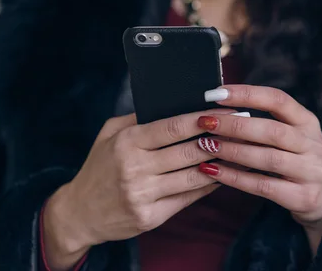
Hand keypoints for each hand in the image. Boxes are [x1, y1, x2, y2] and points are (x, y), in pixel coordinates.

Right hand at [43, 109, 235, 269]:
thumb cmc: (99, 167)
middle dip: (218, 138)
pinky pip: (189, 197)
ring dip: (221, 163)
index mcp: (126, 143)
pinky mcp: (151, 217)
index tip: (223, 111)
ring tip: (240, 150)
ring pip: (194, 176)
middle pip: (188, 151)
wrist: (80, 213)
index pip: (171, 127)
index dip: (200, 119)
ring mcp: (143, 195)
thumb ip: (138, 119)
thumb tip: (173, 103)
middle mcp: (135, 169)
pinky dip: (209, 184)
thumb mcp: (109, 135)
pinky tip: (224, 173)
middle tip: (241, 128)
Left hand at [196, 85, 321, 230]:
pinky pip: (264, 186)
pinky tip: (214, 171)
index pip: (278, 100)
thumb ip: (263, 120)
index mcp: (307, 121)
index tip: (217, 93)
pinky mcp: (303, 197)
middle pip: (272, 130)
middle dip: (235, 125)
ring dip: (233, 150)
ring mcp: (311, 171)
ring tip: (206, 145)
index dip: (247, 94)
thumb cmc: (296, 157)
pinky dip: (236, 178)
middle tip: (206, 122)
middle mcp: (312, 144)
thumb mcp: (291, 134)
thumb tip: (218, 107)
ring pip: (268, 158)